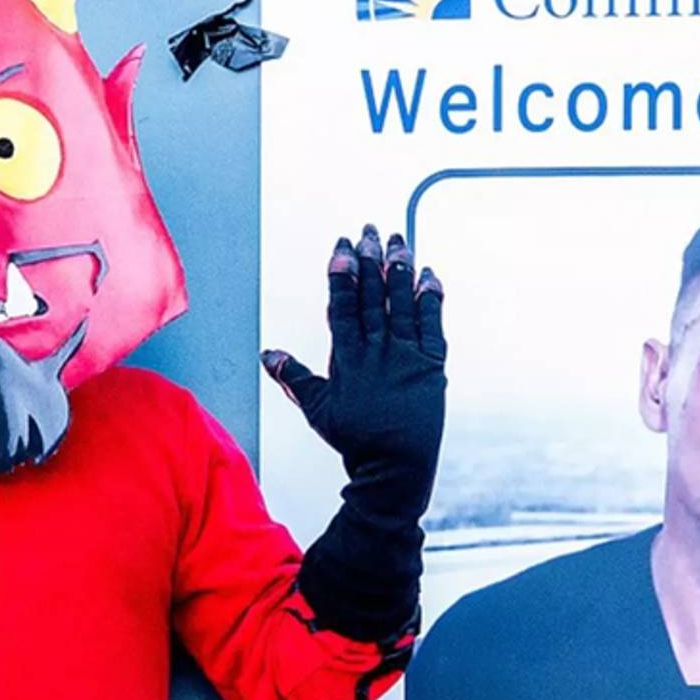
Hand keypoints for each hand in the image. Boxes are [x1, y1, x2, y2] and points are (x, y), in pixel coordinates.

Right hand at [264, 223, 444, 517]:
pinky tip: (428, 275)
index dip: (343, 273)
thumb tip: (267, 354)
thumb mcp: (317, 409)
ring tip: (398, 241)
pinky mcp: (433, 365)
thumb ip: (293, 376)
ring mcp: (407, 356)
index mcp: (348, 358)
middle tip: (369, 231)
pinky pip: (432, 323)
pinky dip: (430, 298)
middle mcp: (377, 351)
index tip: (343, 247)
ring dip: (399, 269)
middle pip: (371, 295)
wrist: (395, 467)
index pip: (343, 304)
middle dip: (369, 260)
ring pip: (402, 302)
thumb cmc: (355, 440)